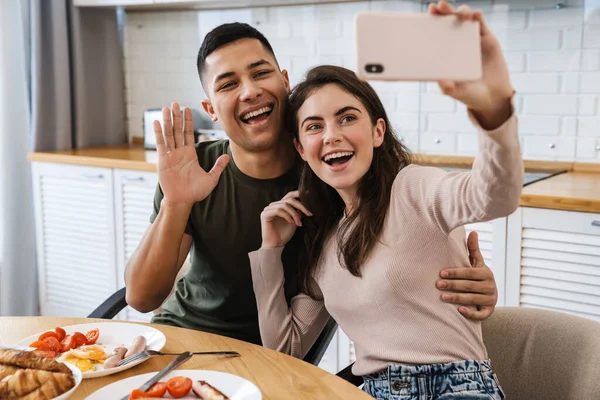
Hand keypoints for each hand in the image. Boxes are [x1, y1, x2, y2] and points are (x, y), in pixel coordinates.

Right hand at [154, 103, 229, 204]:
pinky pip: (161, 144)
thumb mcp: (211, 178)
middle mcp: (179, 152)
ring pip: (169, 134)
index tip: (187, 109)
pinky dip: (158, 133)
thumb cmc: (196, 192)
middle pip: (177, 130)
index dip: (188, 121)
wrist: (183, 201)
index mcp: (190, 154)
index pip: (188, 133)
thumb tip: (228, 156)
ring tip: (166, 108)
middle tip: (174, 103)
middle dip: (176, 116)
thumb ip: (218, 166)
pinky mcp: (163, 160)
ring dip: (167, 121)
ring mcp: (170, 155)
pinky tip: (157, 122)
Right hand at [260, 191, 311, 248]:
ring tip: (298, 223)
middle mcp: (273, 205)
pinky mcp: (265, 214)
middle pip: (289, 199)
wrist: (276, 245)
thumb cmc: (284, 234)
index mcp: (280, 205)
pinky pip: (278, 210)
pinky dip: (287, 216)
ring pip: (284, 205)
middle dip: (301, 206)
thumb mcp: (295, 220)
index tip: (309, 194)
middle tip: (309, 213)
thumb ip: (298, 211)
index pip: (289, 195)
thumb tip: (307, 202)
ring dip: (294, 214)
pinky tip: (290, 222)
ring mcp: (268, 209)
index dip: (298, 193)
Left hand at [429, 1, 514, 129]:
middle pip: (447, 21)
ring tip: (459, 14)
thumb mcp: (457, 93)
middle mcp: (456, 43)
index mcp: (444, 54)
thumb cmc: (470, 95)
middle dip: (442, 11)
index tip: (424, 16)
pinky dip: (477, 16)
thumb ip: (449, 88)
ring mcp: (471, 39)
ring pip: (463, 18)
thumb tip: (439, 80)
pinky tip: (474, 15)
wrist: (493, 97)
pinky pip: (480, 23)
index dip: (429, 23)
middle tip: (437, 7)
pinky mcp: (486, 38)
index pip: (434, 34)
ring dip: (460, 11)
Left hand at [436, 231, 497, 320]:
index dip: (455, 273)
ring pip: (472, 299)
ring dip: (457, 298)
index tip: (441, 273)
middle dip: (453, 285)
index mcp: (486, 273)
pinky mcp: (489, 311)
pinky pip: (480, 314)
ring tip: (442, 297)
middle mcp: (490, 286)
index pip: (469, 273)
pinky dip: (471, 313)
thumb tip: (473, 231)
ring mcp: (490, 299)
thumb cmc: (478, 276)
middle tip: (438, 284)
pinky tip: (459, 310)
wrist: (489, 295)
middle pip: (469, 286)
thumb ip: (473, 249)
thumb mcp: (477, 263)